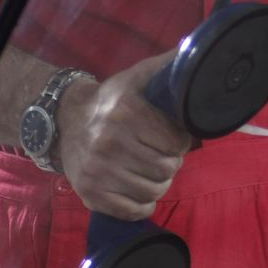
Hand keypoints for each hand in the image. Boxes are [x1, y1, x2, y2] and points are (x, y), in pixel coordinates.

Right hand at [56, 53, 193, 220]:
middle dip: (171, 162)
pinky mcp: (89, 194)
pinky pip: (133, 211)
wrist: (66, 120)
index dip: (180, 141)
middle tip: (162, 154)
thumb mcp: (138, 77)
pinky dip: (143, 204)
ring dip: (159, 183)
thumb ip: (169, 68)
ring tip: (152, 169)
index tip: (174, 137)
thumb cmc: (113, 99)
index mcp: (125, 112)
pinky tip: (140, 188)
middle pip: (166, 169)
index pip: (175, 142)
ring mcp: (97, 172)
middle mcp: (108, 143)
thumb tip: (201, 56)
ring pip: (153, 191)